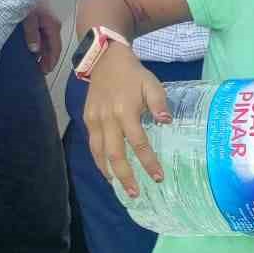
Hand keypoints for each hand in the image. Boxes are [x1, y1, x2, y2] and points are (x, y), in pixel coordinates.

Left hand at [22, 0, 62, 73]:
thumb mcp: (28, 17)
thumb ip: (32, 34)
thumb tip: (35, 50)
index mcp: (53, 26)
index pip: (55, 48)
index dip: (51, 61)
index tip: (45, 71)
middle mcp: (53, 25)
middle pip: (53, 47)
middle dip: (48, 59)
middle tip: (41, 70)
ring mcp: (49, 23)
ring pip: (49, 42)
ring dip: (44, 53)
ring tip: (37, 63)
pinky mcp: (43, 20)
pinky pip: (45, 36)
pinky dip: (41, 45)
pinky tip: (35, 49)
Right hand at [82, 46, 167, 197]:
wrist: (105, 59)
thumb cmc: (133, 75)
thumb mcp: (152, 84)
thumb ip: (159, 103)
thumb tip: (166, 122)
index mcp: (125, 111)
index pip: (138, 143)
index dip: (148, 162)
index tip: (158, 177)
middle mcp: (107, 118)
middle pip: (114, 154)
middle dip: (125, 175)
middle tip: (135, 193)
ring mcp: (94, 119)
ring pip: (98, 152)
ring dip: (108, 171)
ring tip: (119, 186)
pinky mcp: (87, 118)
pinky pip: (92, 144)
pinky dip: (98, 159)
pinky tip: (107, 169)